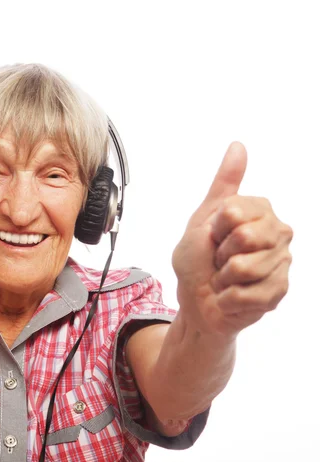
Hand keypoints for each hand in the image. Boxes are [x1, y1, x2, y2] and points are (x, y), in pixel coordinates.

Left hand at [172, 142, 292, 337]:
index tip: (214, 236)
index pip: (235, 211)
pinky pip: (248, 293)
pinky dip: (228, 298)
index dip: (216, 227)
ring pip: (244, 267)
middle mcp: (278, 234)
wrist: (195, 300)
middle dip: (220, 253)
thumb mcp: (203, 219)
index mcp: (260, 212)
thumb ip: (224, 184)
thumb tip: (238, 146)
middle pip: (246, 236)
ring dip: (222, 278)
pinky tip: (230, 296)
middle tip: (219, 259)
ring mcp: (281, 263)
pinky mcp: (278, 292)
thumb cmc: (197, 260)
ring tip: (225, 278)